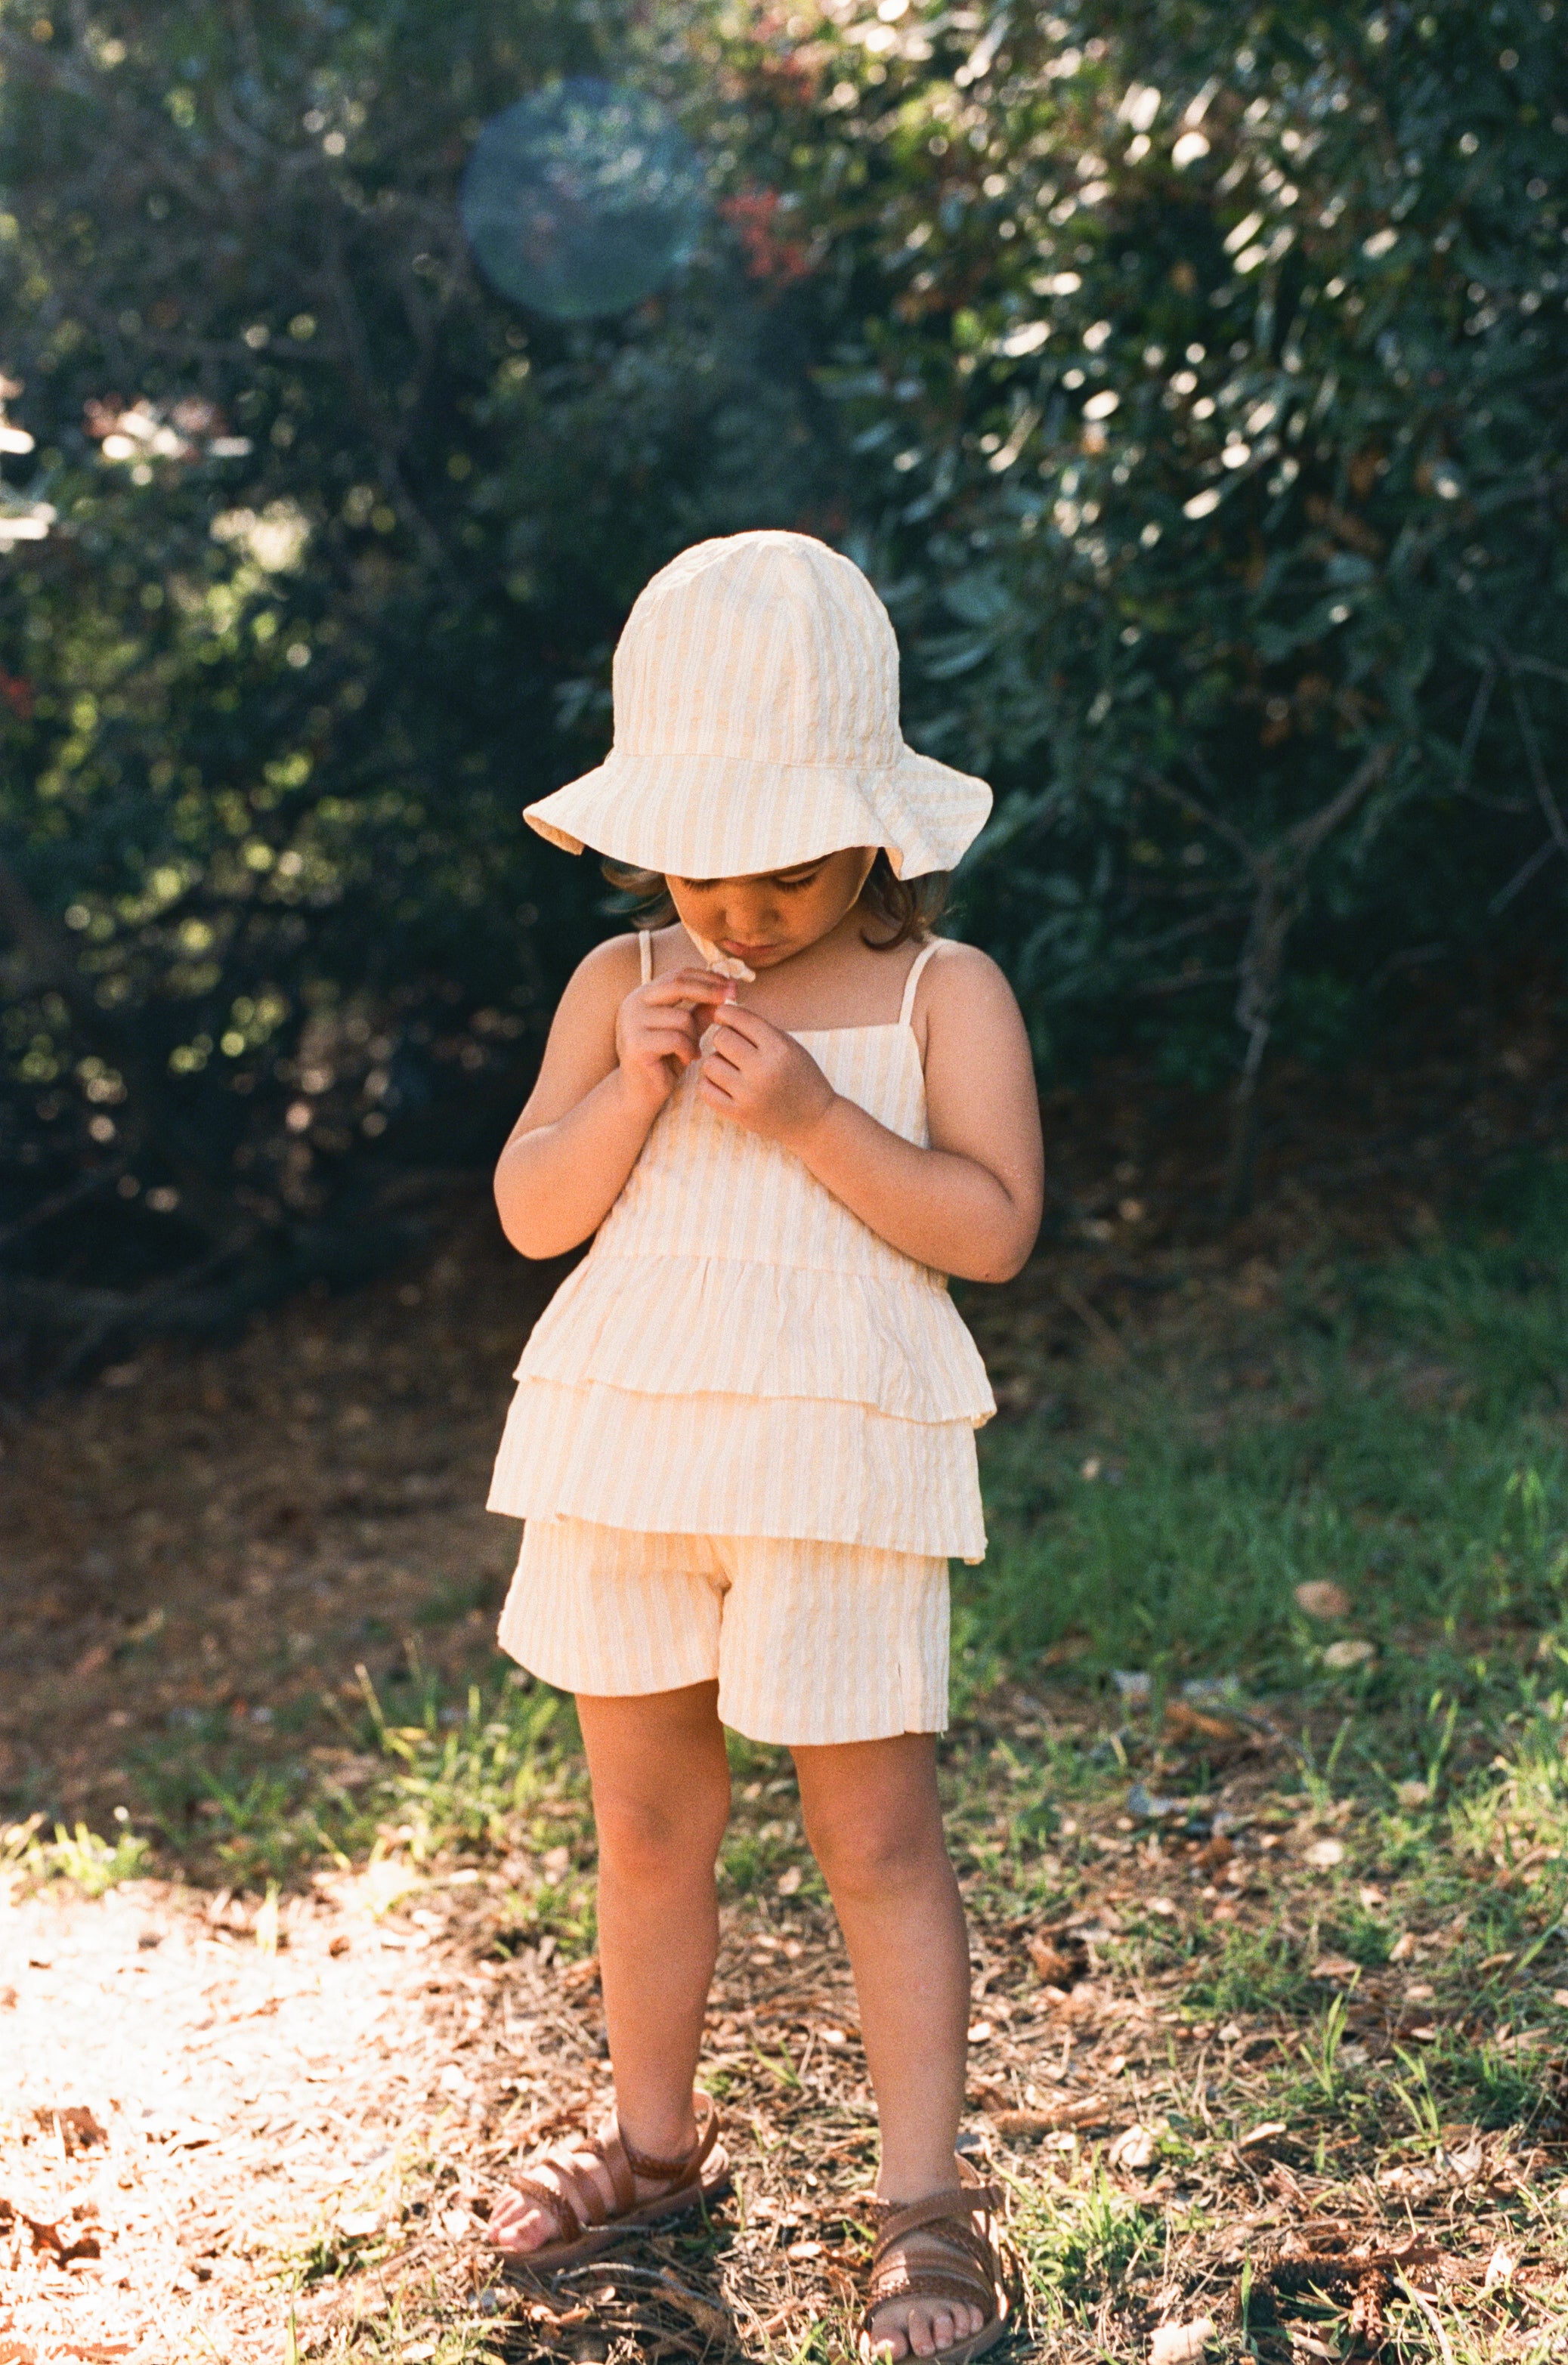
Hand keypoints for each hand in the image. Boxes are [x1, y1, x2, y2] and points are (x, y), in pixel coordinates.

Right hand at [615, 968, 734, 1114]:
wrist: (640, 1093)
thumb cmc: (665, 1061)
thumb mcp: (686, 1032)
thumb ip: (700, 1012)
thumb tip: (725, 992)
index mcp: (643, 995)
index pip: (678, 975)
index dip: (707, 977)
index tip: (731, 985)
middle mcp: (633, 1003)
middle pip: (678, 985)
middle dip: (710, 991)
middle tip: (733, 998)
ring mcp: (631, 1023)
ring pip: (681, 1018)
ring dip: (695, 1036)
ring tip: (693, 1051)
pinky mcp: (636, 1045)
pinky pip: (675, 1039)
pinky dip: (688, 1050)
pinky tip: (687, 1059)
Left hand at [698, 1005, 836, 1143]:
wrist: (814, 1121)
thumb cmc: (801, 1077)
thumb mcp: (790, 1047)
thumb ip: (760, 1029)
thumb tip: (724, 1010)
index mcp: (779, 1049)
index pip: (740, 1019)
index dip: (726, 1012)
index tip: (723, 1015)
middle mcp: (763, 1070)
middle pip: (721, 1038)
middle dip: (724, 1038)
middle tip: (733, 1047)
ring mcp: (749, 1095)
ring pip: (710, 1063)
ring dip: (717, 1062)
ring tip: (731, 1068)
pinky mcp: (739, 1114)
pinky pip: (705, 1089)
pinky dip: (710, 1083)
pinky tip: (723, 1083)